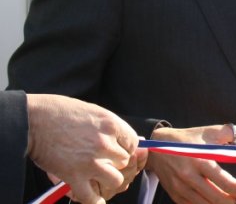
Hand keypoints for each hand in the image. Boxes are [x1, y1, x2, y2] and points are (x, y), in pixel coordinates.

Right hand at [26, 94, 142, 203]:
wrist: (32, 120)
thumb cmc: (59, 112)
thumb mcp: (92, 111)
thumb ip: (108, 126)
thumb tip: (120, 138)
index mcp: (111, 125)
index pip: (133, 143)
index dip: (125, 148)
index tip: (117, 151)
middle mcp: (105, 143)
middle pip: (125, 161)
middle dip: (116, 164)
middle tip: (106, 164)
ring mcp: (91, 161)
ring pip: (116, 180)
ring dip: (108, 181)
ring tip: (100, 178)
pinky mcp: (74, 176)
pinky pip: (91, 197)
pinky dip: (94, 200)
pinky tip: (94, 198)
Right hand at [147, 123, 235, 203]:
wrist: (157, 147)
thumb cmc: (190, 139)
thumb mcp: (214, 131)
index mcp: (201, 161)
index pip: (226, 183)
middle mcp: (190, 178)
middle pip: (218, 200)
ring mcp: (181, 189)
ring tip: (234, 199)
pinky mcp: (176, 196)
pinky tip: (218, 201)